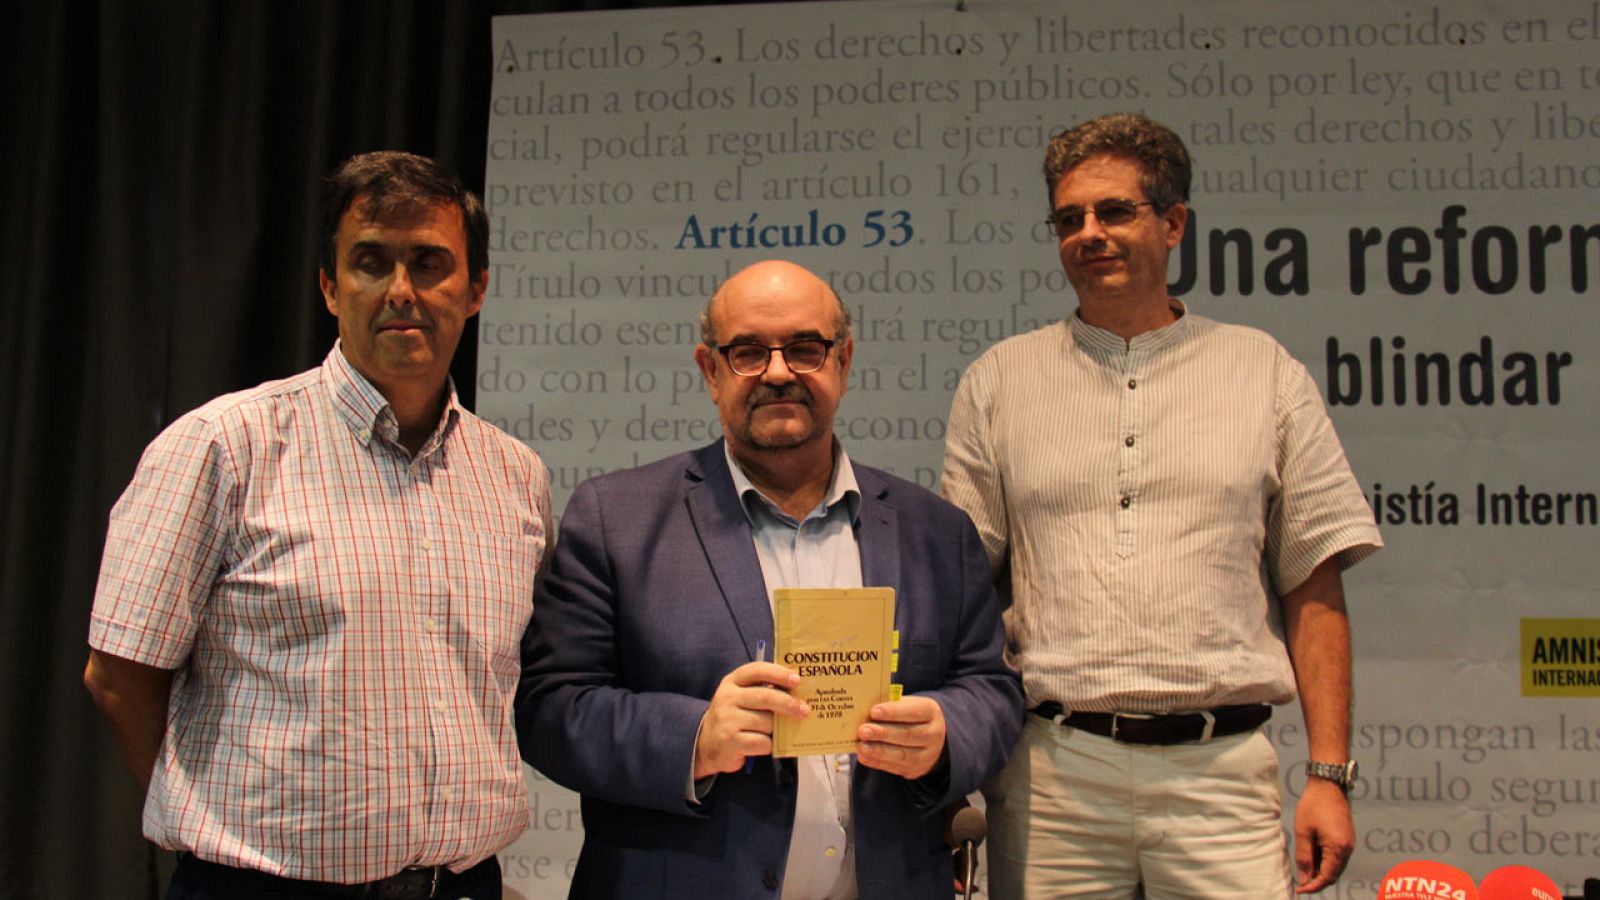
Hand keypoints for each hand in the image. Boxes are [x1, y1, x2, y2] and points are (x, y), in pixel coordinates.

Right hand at [693, 662, 807, 779]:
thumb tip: (798, 694)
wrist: (707, 744)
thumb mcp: (742, 697)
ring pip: (766, 722)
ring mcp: (727, 719)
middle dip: (788, 703)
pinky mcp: (730, 741)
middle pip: (765, 697)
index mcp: (733, 681)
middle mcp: (727, 697)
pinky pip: (762, 742)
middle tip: (804, 710)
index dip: (778, 673)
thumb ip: (763, 691)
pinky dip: (767, 745)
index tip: (797, 680)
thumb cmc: (734, 717)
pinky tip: (762, 744)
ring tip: (771, 731)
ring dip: (775, 729)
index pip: (757, 670)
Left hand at [855, 695, 946, 778]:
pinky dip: (877, 762)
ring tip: (862, 746)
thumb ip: (890, 706)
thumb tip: (865, 710)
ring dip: (879, 751)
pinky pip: (895, 768)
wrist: (929, 737)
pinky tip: (864, 757)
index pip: (913, 712)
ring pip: (902, 755)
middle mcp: (932, 734)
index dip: (893, 712)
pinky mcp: (915, 769)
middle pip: (907, 735)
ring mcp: (926, 755)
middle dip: (883, 733)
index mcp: (930, 712)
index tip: (873, 711)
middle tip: (863, 731)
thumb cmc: (911, 716)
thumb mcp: (907, 705)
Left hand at [1294, 779, 1354, 892]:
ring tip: (1304, 868)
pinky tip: (1313, 856)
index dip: (1314, 886)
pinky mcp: (1347, 837)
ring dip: (1322, 871)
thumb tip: (1305, 878)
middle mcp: (1348, 848)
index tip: (1300, 889)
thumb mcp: (1303, 832)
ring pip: (1336, 866)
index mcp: (1338, 848)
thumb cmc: (1313, 805)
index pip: (1328, 877)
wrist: (1328, 785)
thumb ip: (1304, 857)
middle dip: (1318, 880)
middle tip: (1301, 881)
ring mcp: (1349, 843)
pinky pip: (1338, 856)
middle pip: (1334, 874)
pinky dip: (1326, 861)